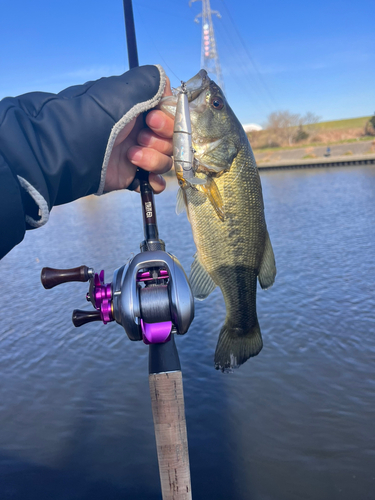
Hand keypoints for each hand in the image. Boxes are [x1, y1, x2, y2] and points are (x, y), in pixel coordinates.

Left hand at [104, 76, 173, 193]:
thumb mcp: (123, 90)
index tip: (152, 119)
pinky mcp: (132, 176)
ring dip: (154, 159)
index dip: (168, 119)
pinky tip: (149, 180)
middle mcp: (141, 130)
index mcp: (141, 109)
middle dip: (160, 140)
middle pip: (172, 139)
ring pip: (166, 160)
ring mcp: (138, 154)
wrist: (72, 152)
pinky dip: (157, 182)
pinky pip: (156, 181)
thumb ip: (151, 82)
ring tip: (131, 156)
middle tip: (139, 138)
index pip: (171, 115)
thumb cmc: (96, 118)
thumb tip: (166, 86)